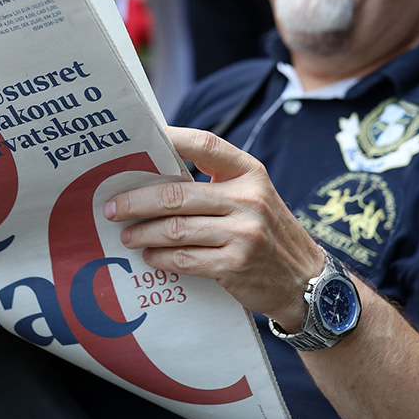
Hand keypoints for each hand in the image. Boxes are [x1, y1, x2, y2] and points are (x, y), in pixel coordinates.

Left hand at [105, 126, 325, 330]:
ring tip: (126, 234)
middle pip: (176, 194)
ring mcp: (243, 234)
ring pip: (175, 229)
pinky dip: (160, 257)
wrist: (306, 279)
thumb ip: (216, 181)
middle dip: (136, 201)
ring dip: (143, 233)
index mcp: (250, 172)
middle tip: (111, 207)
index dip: (169, 139)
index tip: (137, 141)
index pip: (205, 145)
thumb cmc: (268, 232)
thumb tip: (156, 172)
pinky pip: (184, 259)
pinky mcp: (235, 265)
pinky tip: (149, 256)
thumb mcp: (254, 196)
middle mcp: (248, 199)